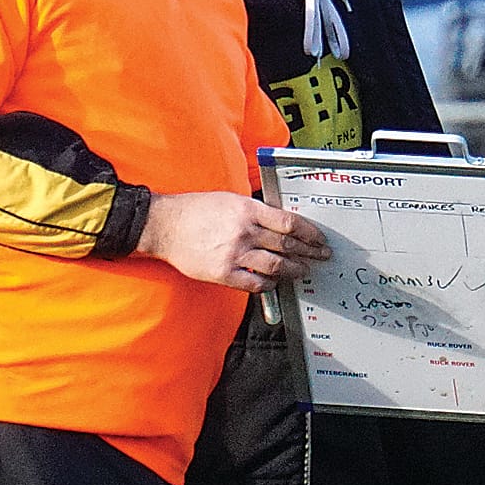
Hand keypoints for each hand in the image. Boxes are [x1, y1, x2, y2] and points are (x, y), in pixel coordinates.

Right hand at [136, 192, 328, 291]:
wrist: (165, 225)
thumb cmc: (195, 210)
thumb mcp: (230, 200)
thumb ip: (255, 211)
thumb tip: (279, 223)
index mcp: (248, 210)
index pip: (289, 222)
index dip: (309, 232)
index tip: (318, 238)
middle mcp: (244, 231)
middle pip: (287, 244)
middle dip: (308, 252)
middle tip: (319, 256)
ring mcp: (234, 254)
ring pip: (275, 265)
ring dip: (293, 270)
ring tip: (302, 271)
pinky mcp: (223, 273)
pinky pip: (254, 283)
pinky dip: (268, 284)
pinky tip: (274, 282)